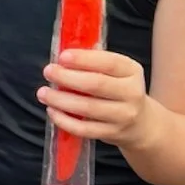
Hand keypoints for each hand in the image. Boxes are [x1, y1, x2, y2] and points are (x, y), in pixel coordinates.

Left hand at [36, 49, 155, 149]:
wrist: (141, 123)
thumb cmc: (118, 89)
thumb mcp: (115, 71)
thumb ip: (94, 60)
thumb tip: (66, 51)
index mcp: (131, 71)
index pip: (109, 63)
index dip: (83, 59)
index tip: (62, 57)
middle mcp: (132, 93)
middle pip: (96, 84)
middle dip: (67, 78)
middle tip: (48, 72)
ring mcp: (123, 116)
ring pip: (88, 108)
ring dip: (61, 100)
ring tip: (43, 93)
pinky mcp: (112, 133)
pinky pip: (85, 129)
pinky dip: (65, 120)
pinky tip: (52, 111)